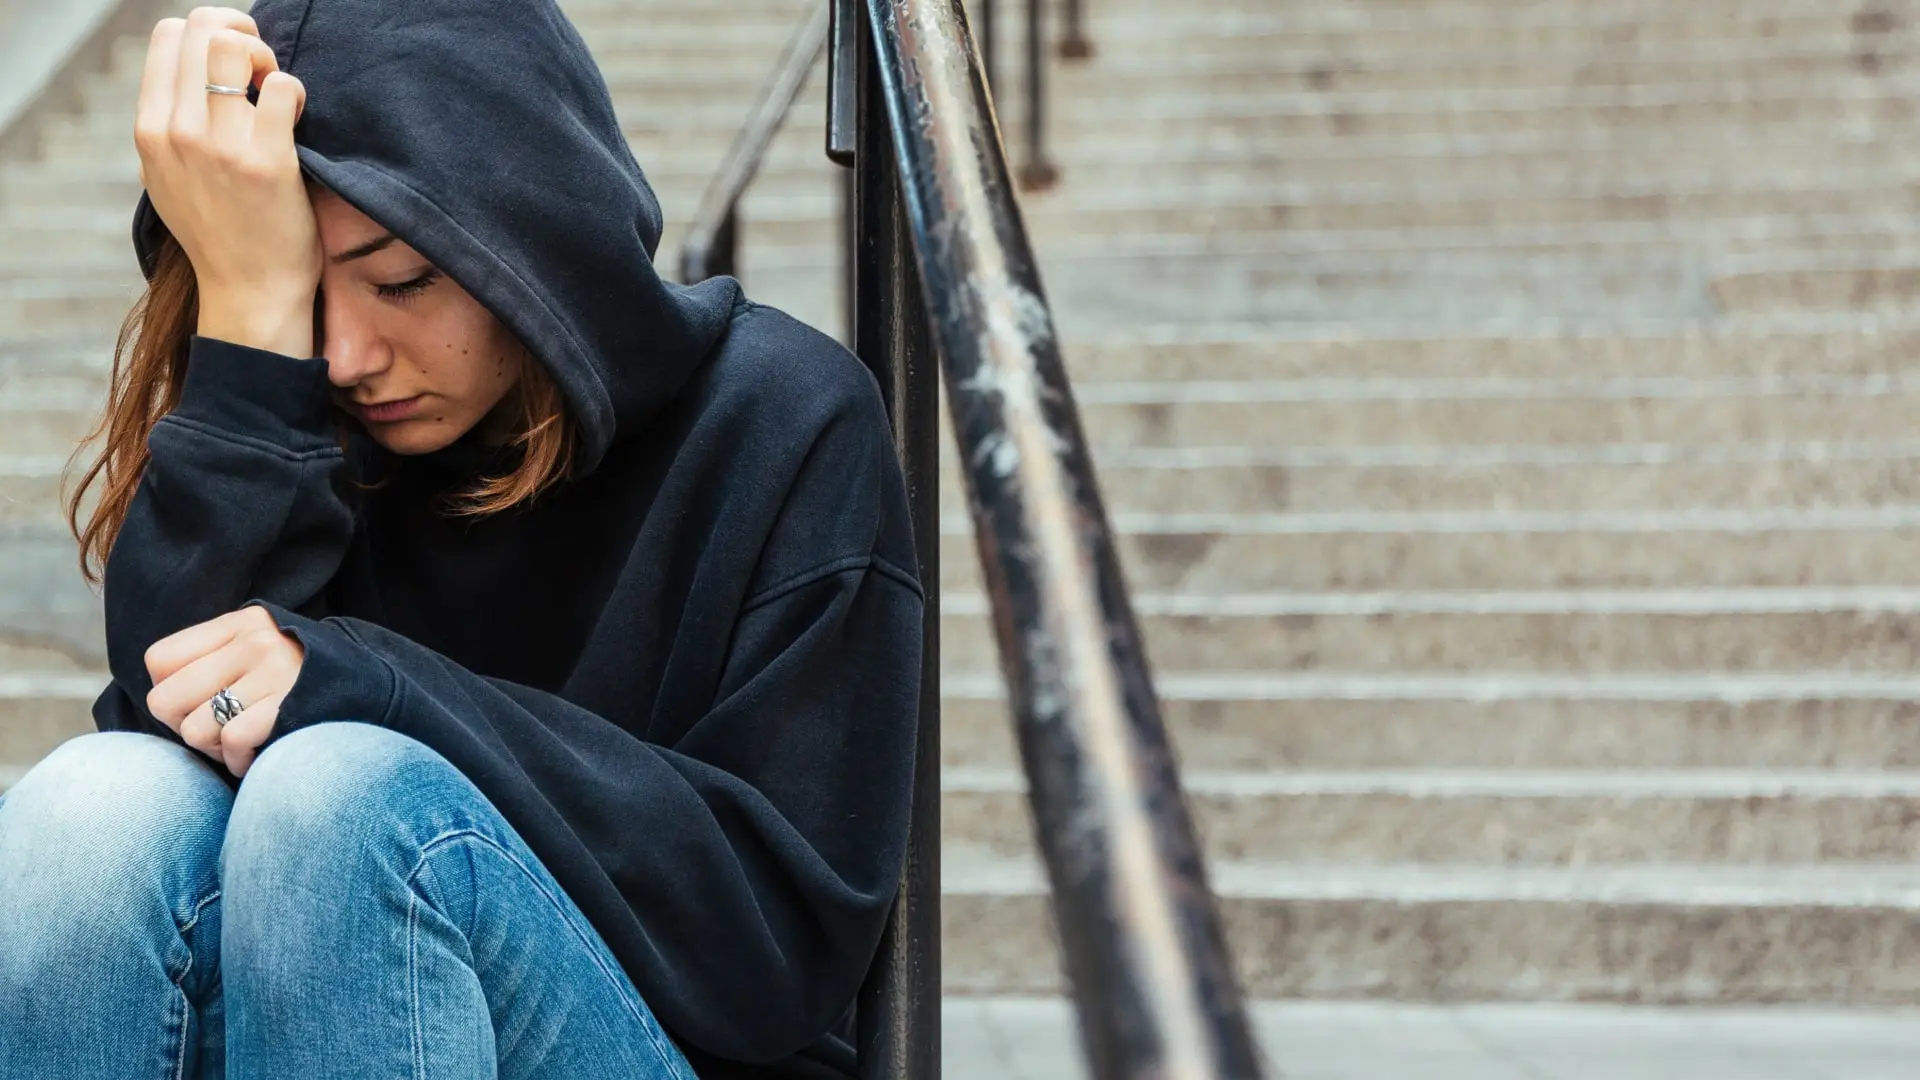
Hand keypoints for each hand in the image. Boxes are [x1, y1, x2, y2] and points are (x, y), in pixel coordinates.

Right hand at [135, 8, 319, 345]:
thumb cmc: (220, 230)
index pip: (168, 35)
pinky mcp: (266, 160)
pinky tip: (297, 119)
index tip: (235, 65)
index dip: (209, 34)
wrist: (249, 291)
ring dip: (266, 60)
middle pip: (202, 29)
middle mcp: (176, 131)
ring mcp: (219, 145)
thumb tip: (190, 68)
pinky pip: (282, 86)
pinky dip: (296, 92)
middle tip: (261, 74)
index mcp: (149, 129)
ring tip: (275, 95)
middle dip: (242, 37)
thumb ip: (169, 123)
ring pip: (235, 48)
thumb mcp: (167, 175)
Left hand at [146, 607, 305, 778]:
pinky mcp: (290, 706)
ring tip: (241, 742)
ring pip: (194, 729)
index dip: (171, 691)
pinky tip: (255, 756)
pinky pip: (232, 742)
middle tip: (218, 730)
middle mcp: (256, 642)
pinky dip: (238, 761)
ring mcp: (276, 672)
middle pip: (165, 699)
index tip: (201, 702)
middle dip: (185, 726)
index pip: (160, 660)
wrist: (373, 694)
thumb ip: (214, 660)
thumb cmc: (300, 684)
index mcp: (241, 624)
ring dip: (214, 749)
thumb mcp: (261, 651)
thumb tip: (160, 695)